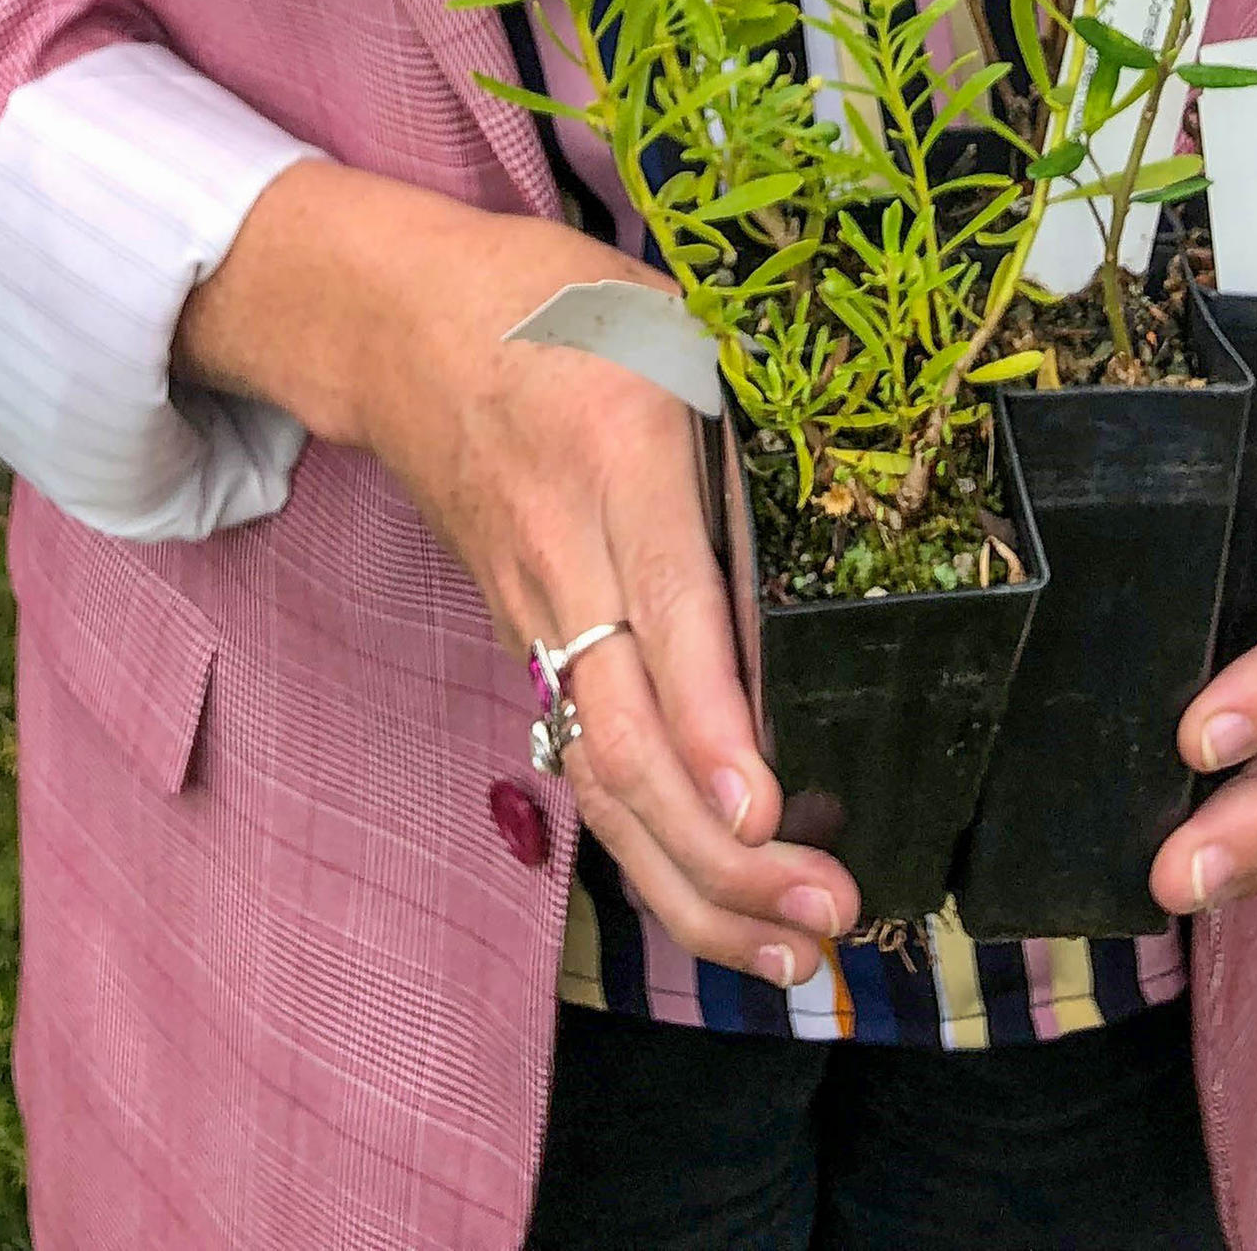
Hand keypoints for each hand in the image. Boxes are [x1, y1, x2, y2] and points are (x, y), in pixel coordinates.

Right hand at [173, 161, 855, 984]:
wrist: (400, 324)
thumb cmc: (561, 308)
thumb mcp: (674, 322)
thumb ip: (750, 422)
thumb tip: (856, 516)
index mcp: (618, 458)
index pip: (665, 612)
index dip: (712, 721)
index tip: (766, 808)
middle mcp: (568, 559)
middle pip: (625, 741)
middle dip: (725, 853)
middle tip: (827, 912)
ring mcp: (536, 617)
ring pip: (600, 780)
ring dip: (695, 883)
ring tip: (795, 949)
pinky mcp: (527, 646)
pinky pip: (588, 762)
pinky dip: (658, 847)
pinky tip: (730, 903)